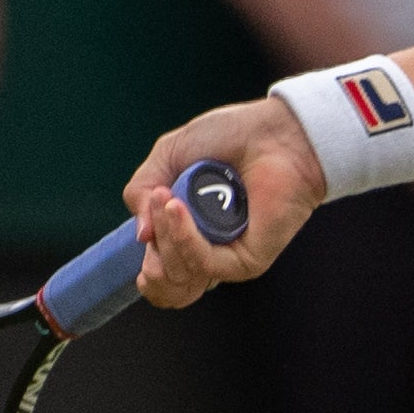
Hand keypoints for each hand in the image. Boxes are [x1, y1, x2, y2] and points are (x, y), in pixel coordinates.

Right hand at [122, 99, 327, 306]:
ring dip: (165, 235)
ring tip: (167, 197)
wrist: (272, 132)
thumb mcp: (167, 156)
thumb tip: (141, 236)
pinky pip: (205, 263)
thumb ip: (141, 192)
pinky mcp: (248, 261)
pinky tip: (178, 208)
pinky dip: (184, 237)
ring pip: (180, 273)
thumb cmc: (230, 138)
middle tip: (156, 201)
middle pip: (166, 281)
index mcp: (187, 233)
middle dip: (152, 246)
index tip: (143, 238)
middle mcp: (207, 250)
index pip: (161, 278)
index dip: (146, 271)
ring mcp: (227, 257)